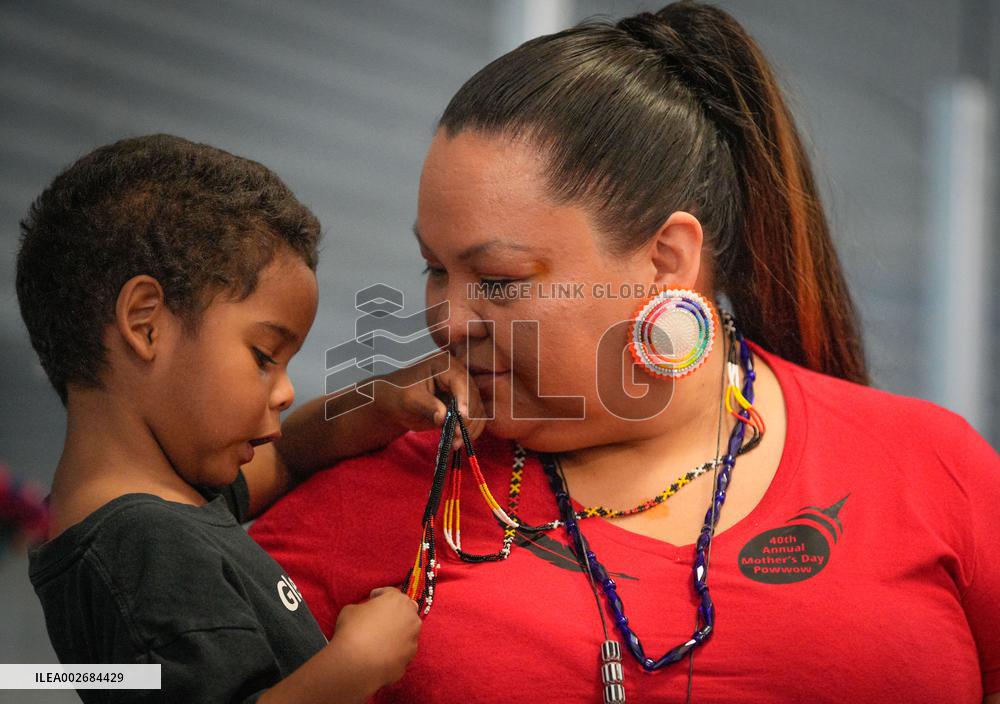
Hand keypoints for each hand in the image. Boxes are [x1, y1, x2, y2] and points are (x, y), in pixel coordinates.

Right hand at [332, 587, 421, 687]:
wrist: (355, 664)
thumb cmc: (352, 630)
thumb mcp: (351, 609)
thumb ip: (364, 607)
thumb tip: (366, 614)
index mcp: (398, 600)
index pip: (391, 593)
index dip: (380, 595)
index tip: (372, 598)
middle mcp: (411, 618)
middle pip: (405, 611)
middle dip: (395, 612)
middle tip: (380, 618)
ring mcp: (413, 640)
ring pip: (407, 632)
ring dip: (397, 632)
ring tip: (380, 639)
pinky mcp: (410, 659)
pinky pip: (402, 650)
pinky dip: (395, 650)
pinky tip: (381, 653)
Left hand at [369, 351, 486, 450]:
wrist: (395, 402)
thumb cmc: (398, 395)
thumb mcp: (410, 399)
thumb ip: (428, 406)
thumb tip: (443, 417)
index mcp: (444, 365)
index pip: (461, 381)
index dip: (465, 400)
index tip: (463, 418)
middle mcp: (458, 374)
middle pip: (473, 396)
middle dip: (468, 418)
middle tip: (457, 436)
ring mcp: (462, 390)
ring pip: (477, 409)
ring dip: (470, 428)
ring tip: (456, 443)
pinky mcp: (463, 405)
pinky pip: (474, 418)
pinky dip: (470, 431)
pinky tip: (458, 442)